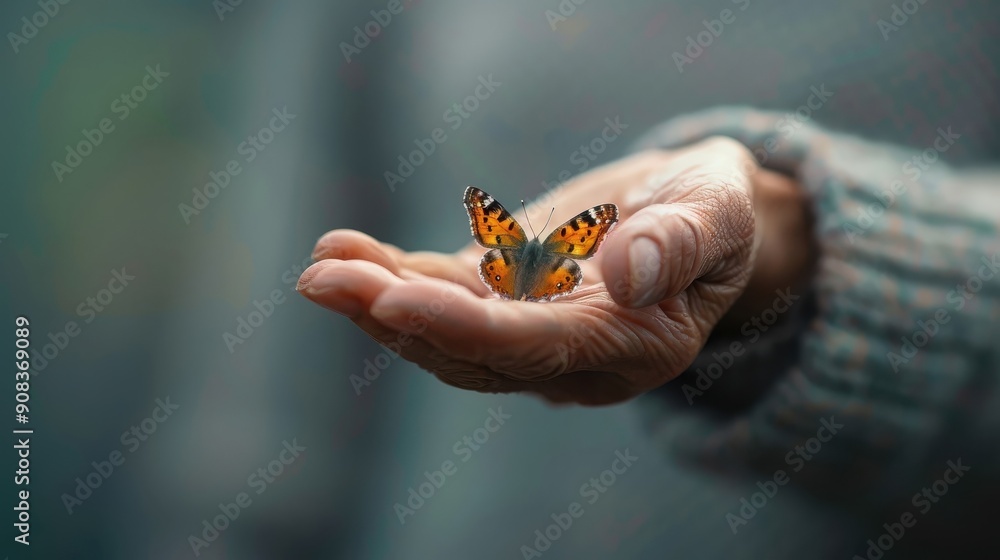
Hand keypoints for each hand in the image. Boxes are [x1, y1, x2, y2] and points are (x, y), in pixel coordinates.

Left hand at [298, 137, 807, 404]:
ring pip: (442, 334)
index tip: (392, 298)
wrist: (690, 214)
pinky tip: (342, 253)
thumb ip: (680, 245)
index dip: (462, 327)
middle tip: (324, 280)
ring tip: (320, 268)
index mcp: (629, 349)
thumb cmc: (713, 211)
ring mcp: (529, 334)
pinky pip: (440, 300)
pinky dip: (389, 279)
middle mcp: (569, 359)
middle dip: (395, 318)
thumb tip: (623, 276)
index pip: (534, 349)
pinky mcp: (502, 301)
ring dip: (376, 303)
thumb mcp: (717, 213)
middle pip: (471, 352)